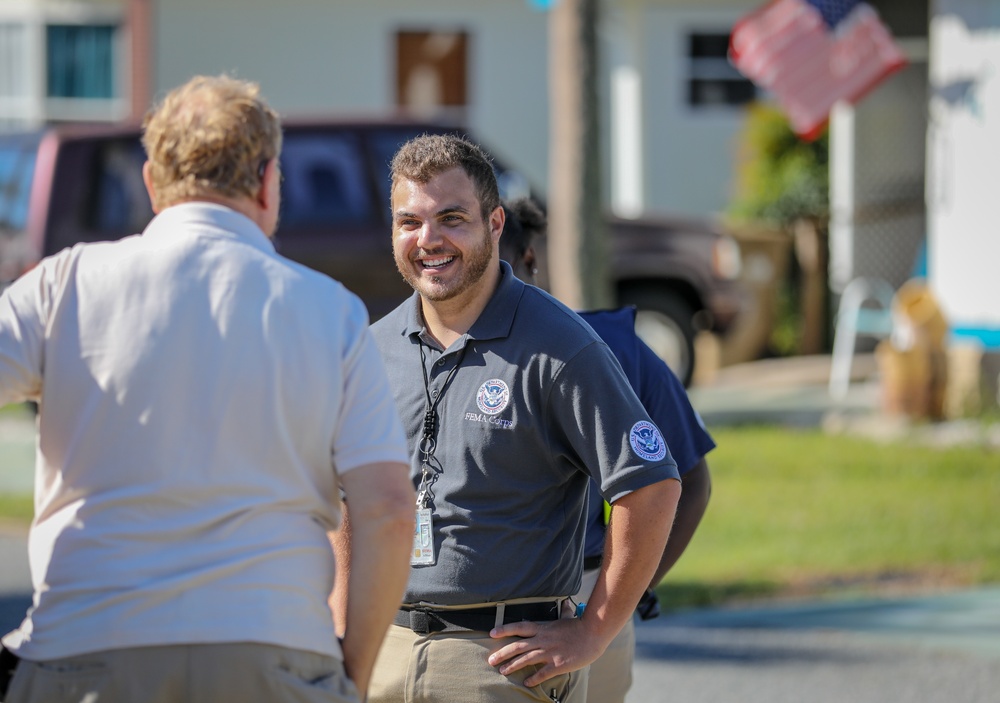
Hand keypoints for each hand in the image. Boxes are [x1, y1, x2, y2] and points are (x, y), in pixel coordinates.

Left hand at [487, 617, 605, 687]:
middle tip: (491, 659)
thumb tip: (565, 602)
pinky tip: (526, 683)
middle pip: (517, 646)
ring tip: (502, 671)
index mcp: (543, 628)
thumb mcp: (569, 617)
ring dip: (512, 666)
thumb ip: (564, 611)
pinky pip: (542, 673)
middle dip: (502, 653)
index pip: (519, 627)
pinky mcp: (558, 664)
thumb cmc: (581, 626)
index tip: (492, 633)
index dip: (504, 630)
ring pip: (525, 660)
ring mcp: (549, 652)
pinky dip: (533, 678)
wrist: (593, 634)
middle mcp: (543, 639)